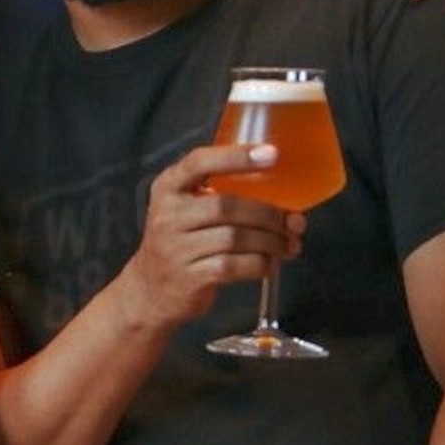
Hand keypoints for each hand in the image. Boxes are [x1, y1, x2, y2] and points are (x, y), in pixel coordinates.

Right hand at [115, 144, 304, 333]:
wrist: (149, 291)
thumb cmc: (179, 244)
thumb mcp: (185, 210)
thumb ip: (219, 194)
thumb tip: (282, 195)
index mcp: (168, 188)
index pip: (199, 162)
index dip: (236, 157)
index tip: (271, 154)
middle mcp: (168, 215)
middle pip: (227, 206)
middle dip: (268, 214)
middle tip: (294, 222)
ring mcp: (175, 247)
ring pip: (235, 238)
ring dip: (271, 242)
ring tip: (288, 245)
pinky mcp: (189, 277)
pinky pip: (233, 266)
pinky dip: (259, 265)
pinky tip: (269, 264)